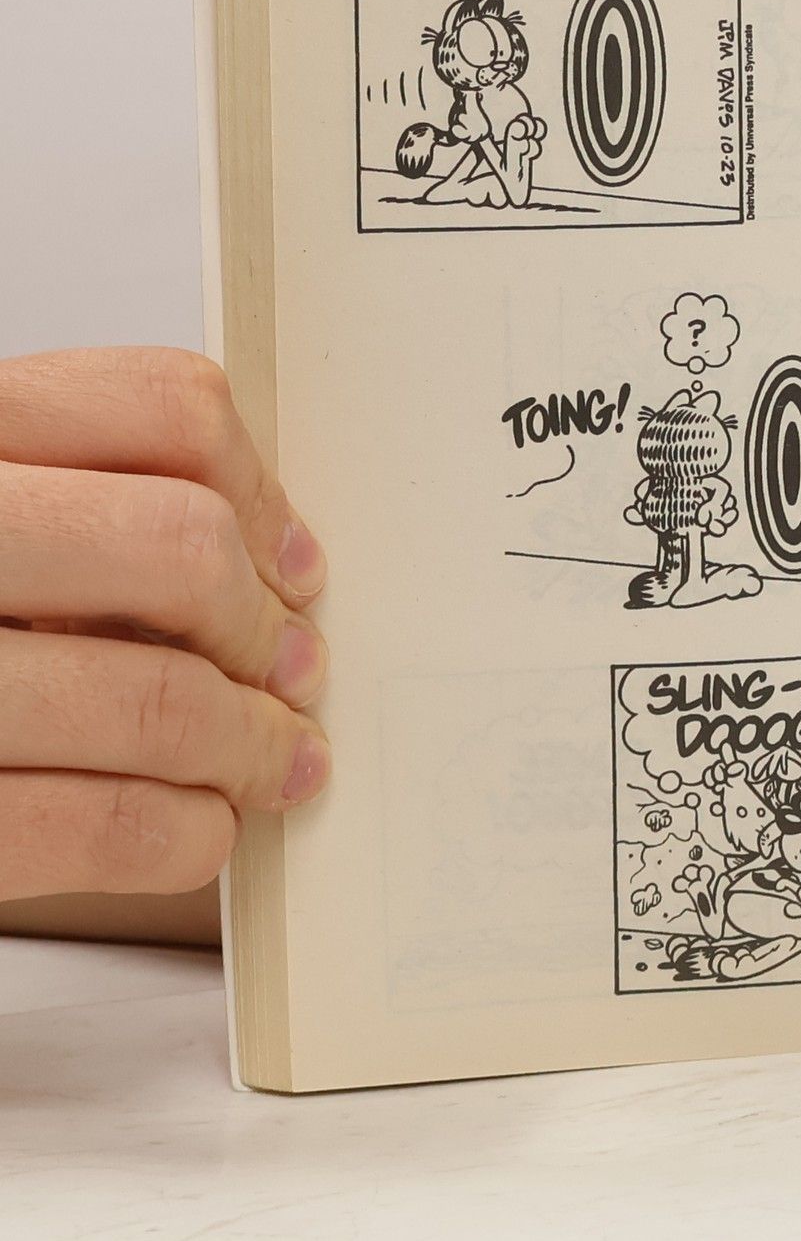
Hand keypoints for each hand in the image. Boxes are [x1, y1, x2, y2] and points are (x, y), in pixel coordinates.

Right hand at [0, 349, 330, 902]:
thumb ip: (68, 499)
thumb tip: (260, 560)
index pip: (161, 409)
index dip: (260, 496)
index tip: (290, 565)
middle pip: (178, 548)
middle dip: (263, 629)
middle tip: (291, 671)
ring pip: (156, 696)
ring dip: (249, 745)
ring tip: (272, 759)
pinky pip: (94, 823)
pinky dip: (183, 831)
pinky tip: (197, 825)